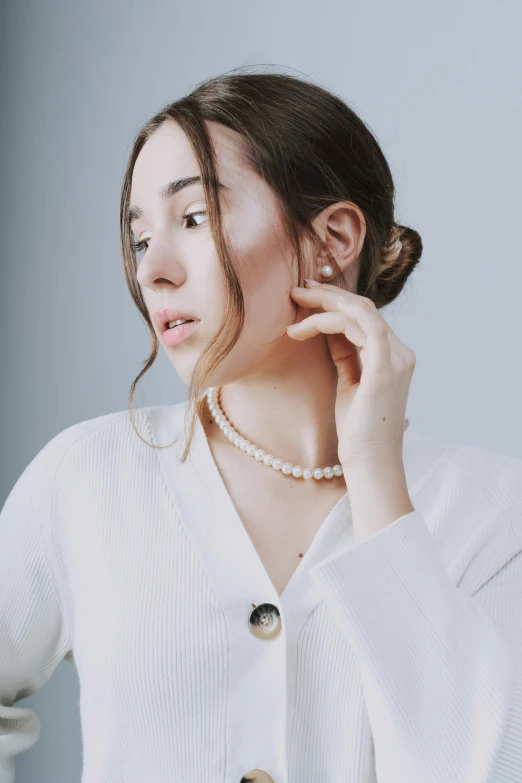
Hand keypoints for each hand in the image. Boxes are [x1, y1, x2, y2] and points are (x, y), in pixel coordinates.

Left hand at [287, 279, 415, 470]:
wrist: (370, 463)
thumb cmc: (358, 431)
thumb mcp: (349, 384)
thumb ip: (345, 356)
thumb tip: (328, 332)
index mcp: (393, 356)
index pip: (365, 316)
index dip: (335, 301)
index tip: (306, 297)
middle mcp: (400, 353)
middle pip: (364, 307)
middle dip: (328, 294)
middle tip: (297, 289)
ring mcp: (395, 359)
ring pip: (360, 311)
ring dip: (325, 303)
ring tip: (296, 303)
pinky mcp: (384, 367)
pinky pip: (360, 326)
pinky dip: (330, 320)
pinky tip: (304, 326)